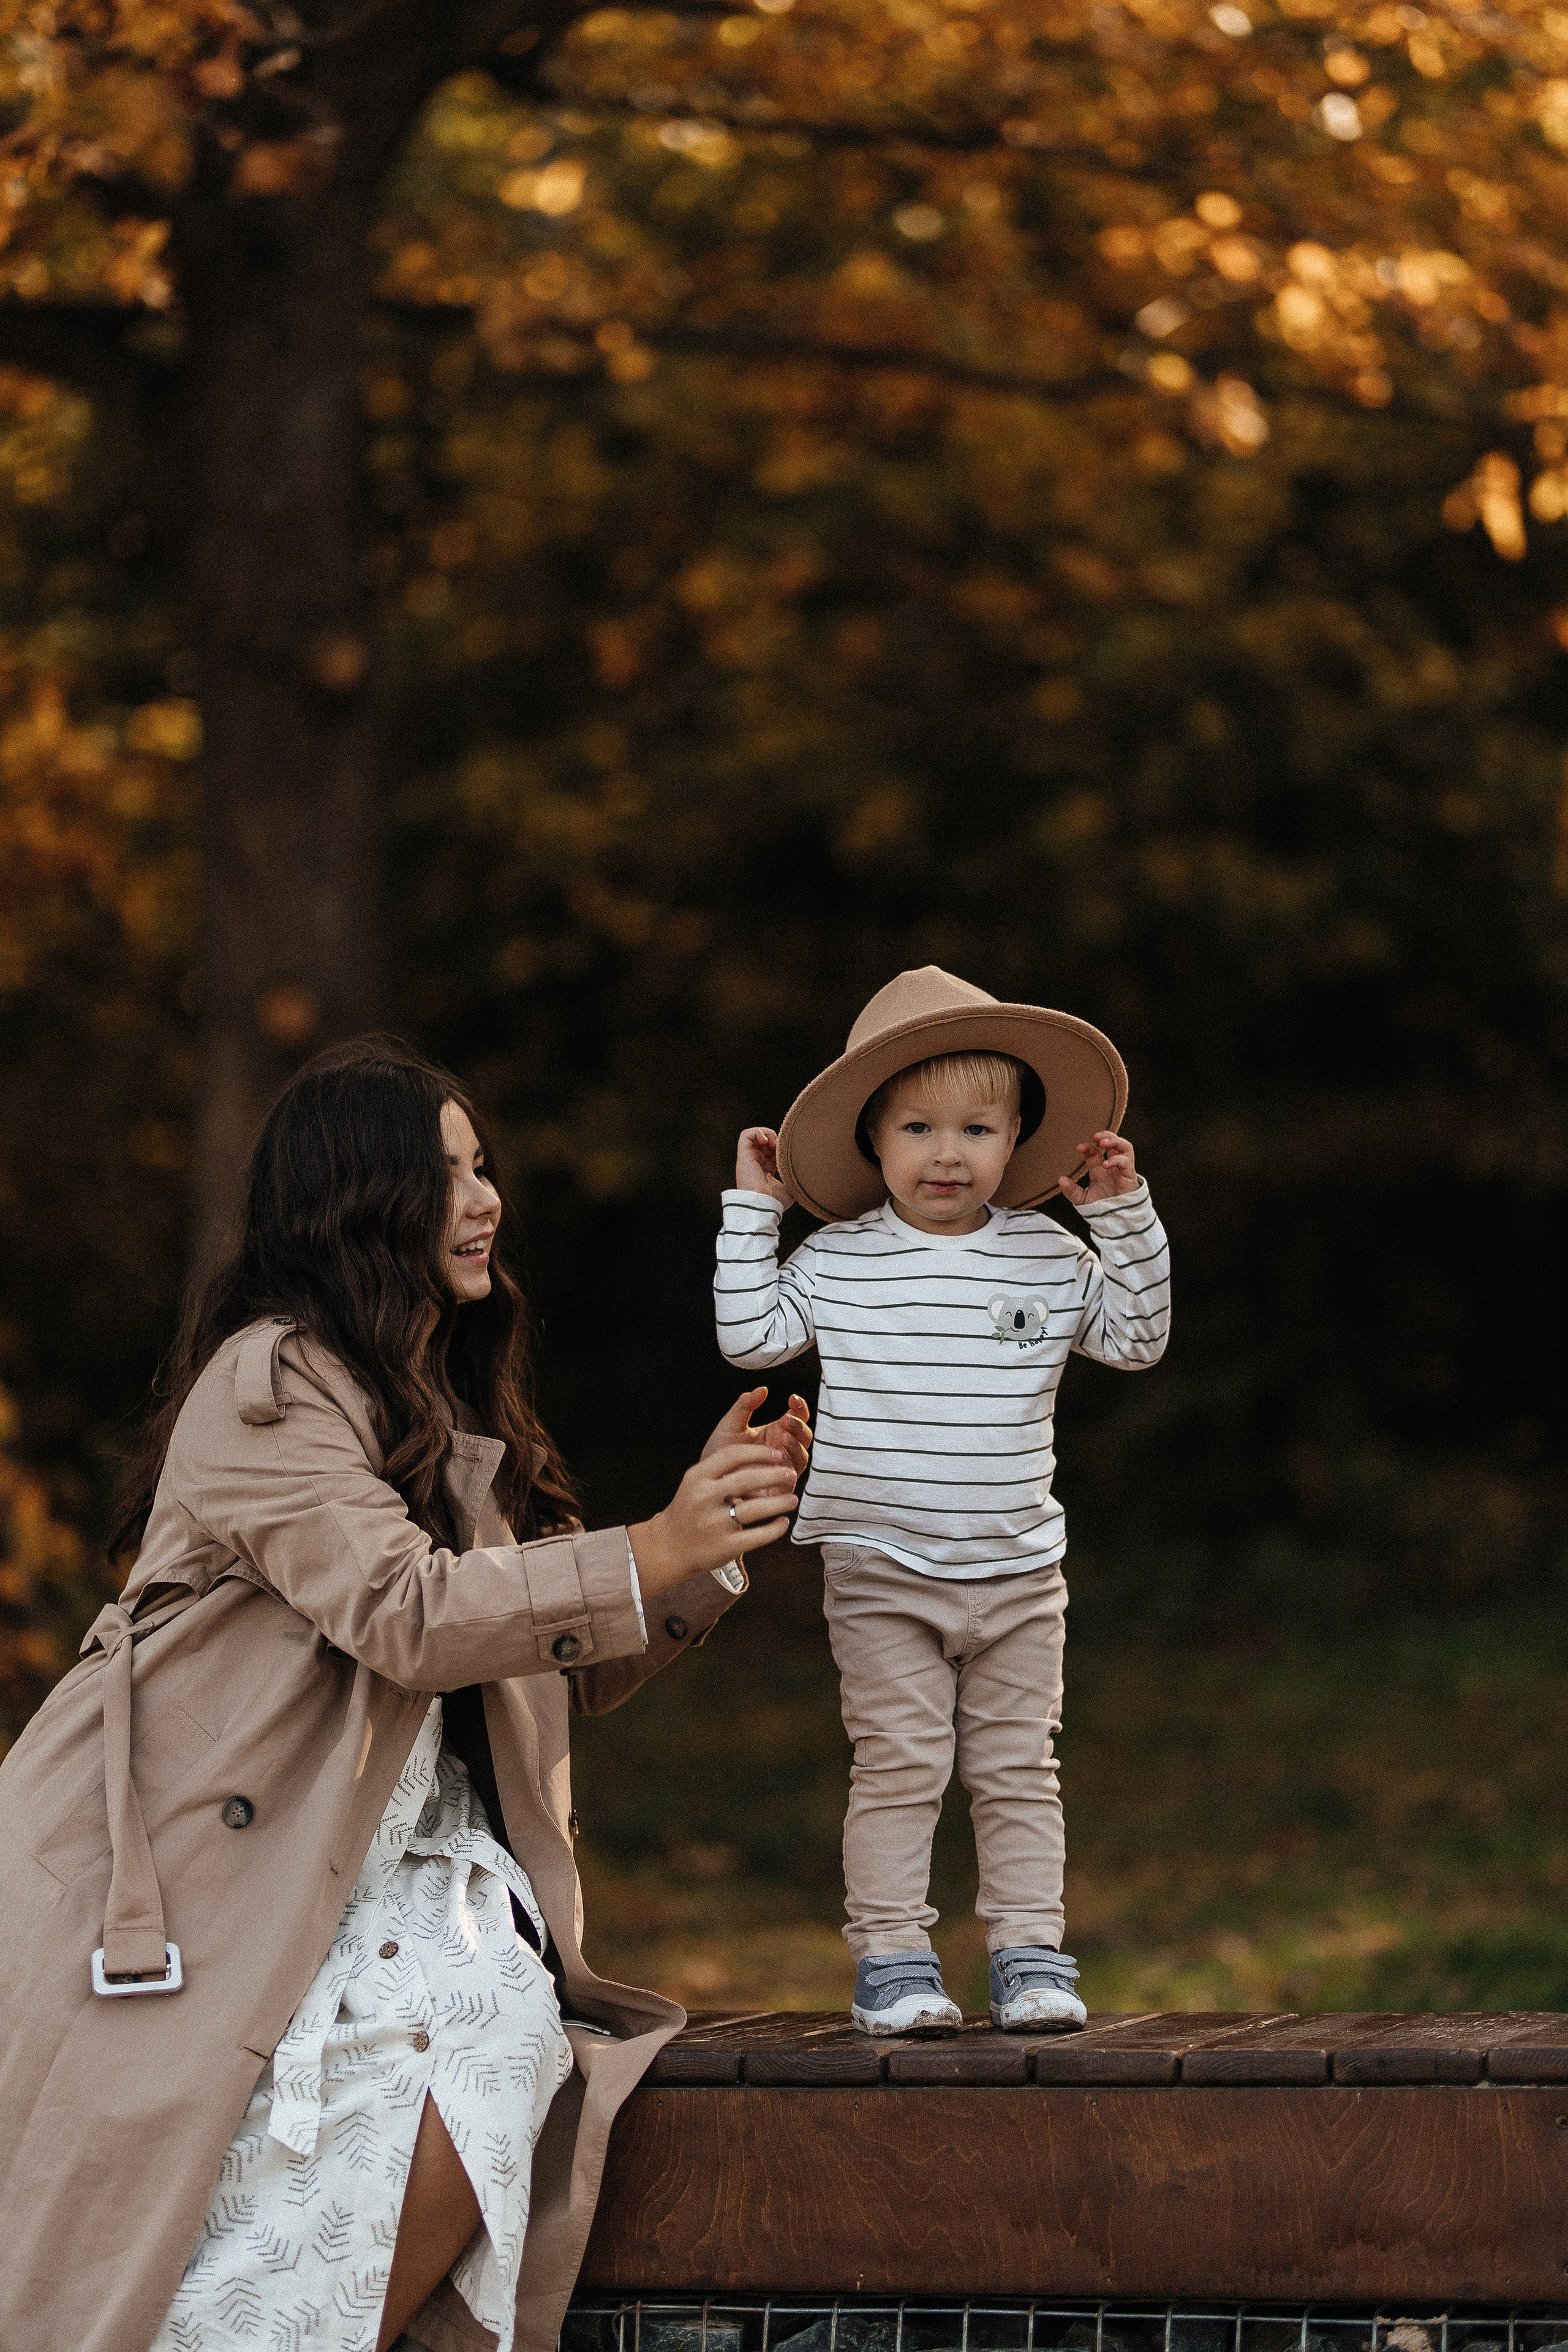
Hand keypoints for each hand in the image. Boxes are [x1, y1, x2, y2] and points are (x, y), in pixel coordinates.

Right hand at [627, 1440, 799, 1598]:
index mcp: (697, 1477)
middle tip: (791, 1474)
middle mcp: (704, 1499)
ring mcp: (714, 1524)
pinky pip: (759, 1536)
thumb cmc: (690, 1508)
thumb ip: (722, 1469)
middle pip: (748, 1479)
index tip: (778, 1454)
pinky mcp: (725, 1547)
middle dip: (776, 1475)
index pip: (732, 1455)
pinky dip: (775, 1528)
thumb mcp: (696, 1482)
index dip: (760, 1452)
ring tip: (792, 1499)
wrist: (669, 1547)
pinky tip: (783, 1522)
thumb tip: (765, 1455)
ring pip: (757, 1508)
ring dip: (781, 1502)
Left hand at [701, 1386, 812, 1483]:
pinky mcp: (780, 1486)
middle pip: (804, 1435)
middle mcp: (782, 1449)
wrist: (706, 1482)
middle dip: (799, 1426)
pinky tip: (781, 1457)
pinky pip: (793, 1475)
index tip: (792, 1398)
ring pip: (802, 1455)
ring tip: (785, 1434)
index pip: (796, 1417)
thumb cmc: (718, 1453)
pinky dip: (791, 1464)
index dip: (799, 1407)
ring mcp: (783, 1468)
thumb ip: (744, 1406)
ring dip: (797, 1443)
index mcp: (775, 1431)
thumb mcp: (729, 1426)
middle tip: (787, 1419)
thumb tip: (762, 1389)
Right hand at [736, 1125, 793, 1206]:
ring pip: (754, 1135)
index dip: (781, 1148)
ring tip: (773, 1143)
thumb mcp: (790, 1191)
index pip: (772, 1151)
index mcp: (765, 1170)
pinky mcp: (743, 1155)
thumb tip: (807, 1179)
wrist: (763, 1204)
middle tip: (781, 1147)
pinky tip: (766, 1141)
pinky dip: (757, 1132)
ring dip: (766, 1133)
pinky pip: (745, 1135)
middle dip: (775, 1139)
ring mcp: (749, 1158)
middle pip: (764, 1141)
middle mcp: (756, 1163)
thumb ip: (794, 1182)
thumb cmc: (775, 1202)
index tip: (788, 1154)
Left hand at [1059, 1129, 1139, 1206]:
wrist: (1114, 1221)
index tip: (1078, 1148)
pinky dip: (1117, 1160)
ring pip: (1125, 1147)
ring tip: (1104, 1143)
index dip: (1088, 1146)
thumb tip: (1061, 1180)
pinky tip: (1106, 1164)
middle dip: (1106, 1135)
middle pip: (1114, 1143)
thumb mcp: (1082, 1200)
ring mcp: (1122, 1170)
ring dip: (1115, 1141)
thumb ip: (1071, 1191)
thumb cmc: (1101, 1209)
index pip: (1095, 1151)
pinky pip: (1127, 1163)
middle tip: (1096, 1136)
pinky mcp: (1130, 1177)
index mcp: (1100, 1169)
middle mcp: (1112, 1167)